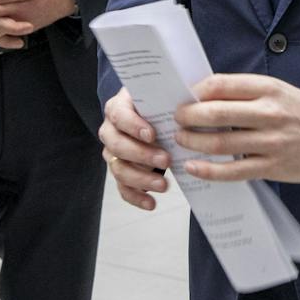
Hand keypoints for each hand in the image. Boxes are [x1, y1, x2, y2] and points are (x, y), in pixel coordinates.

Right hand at [99, 88, 170, 210]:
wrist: (149, 112)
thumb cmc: (156, 103)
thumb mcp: (159, 96)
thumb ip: (167, 100)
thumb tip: (190, 106)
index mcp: (117, 107)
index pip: (119, 115)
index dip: (133, 126)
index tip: (152, 134)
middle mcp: (109, 130)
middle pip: (117, 145)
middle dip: (142, 155)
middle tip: (166, 160)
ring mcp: (112, 152)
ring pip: (118, 169)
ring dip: (141, 179)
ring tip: (164, 185)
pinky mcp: (119, 170)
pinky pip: (122, 187)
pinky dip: (136, 197)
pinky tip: (151, 203)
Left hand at [175, 74, 299, 183]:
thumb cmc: (299, 110)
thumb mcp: (275, 89)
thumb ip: (243, 92)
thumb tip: (202, 95)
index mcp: (267, 88)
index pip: (220, 85)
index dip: (195, 92)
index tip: (184, 97)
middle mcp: (268, 113)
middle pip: (215, 113)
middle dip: (187, 117)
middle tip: (176, 119)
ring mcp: (271, 142)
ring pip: (220, 143)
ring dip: (193, 142)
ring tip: (181, 140)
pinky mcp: (272, 167)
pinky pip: (233, 171)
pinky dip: (208, 170)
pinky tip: (193, 167)